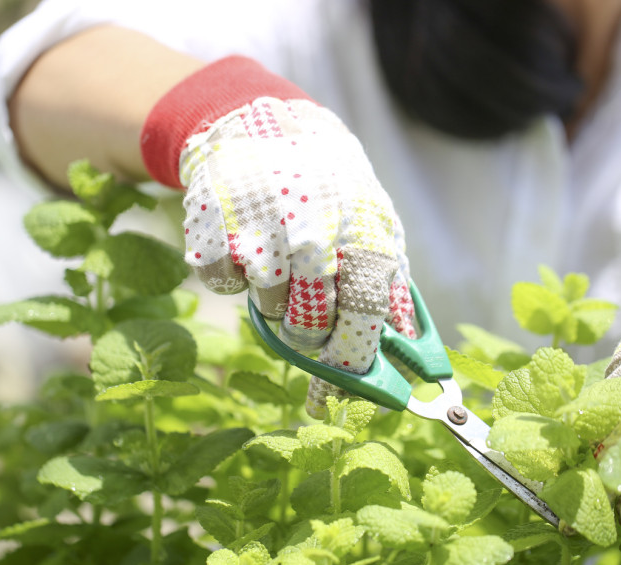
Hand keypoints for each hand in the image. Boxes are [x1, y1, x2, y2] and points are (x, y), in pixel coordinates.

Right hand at [178, 97, 415, 416]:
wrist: (258, 123)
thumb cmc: (327, 185)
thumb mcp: (371, 218)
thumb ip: (389, 279)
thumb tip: (408, 342)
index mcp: (361, 234)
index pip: (362, 318)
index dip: (351, 361)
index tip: (341, 386)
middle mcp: (313, 235)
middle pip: (311, 328)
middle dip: (310, 340)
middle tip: (308, 327)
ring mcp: (260, 233)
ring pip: (270, 309)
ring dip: (276, 297)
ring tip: (281, 257)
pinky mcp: (212, 232)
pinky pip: (226, 286)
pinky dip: (235, 274)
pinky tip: (246, 240)